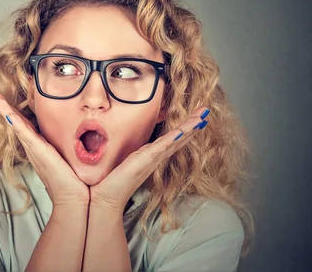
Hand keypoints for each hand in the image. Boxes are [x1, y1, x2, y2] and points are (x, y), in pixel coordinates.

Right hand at [0, 89, 89, 205]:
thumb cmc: (74, 181)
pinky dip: (14, 121)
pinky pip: (24, 133)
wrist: (72, 198)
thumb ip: (73, 145)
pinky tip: (7, 112)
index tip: (7, 100)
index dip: (15, 111)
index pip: (25, 124)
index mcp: (40, 146)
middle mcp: (34, 147)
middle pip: (16, 122)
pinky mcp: (39, 151)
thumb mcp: (72, 157)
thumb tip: (84, 135)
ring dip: (4, 109)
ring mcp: (34, 149)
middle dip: (4, 106)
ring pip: (16, 124)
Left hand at [89, 107, 209, 214]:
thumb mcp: (121, 160)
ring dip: (189, 128)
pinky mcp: (144, 161)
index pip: (172, 139)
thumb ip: (126, 153)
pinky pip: (161, 147)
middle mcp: (154, 157)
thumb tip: (120, 142)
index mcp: (150, 156)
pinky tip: (182, 131)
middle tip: (206, 112)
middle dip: (193, 125)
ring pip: (174, 140)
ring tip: (202, 117)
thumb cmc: (110, 181)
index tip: (197, 117)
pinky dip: (172, 139)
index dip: (185, 129)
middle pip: (178, 138)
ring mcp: (151, 159)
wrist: (105, 198)